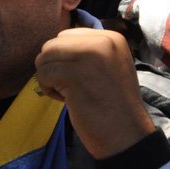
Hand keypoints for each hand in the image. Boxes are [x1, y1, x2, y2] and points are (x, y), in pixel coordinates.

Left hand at [35, 28, 154, 159]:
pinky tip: (66, 100)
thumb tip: (53, 48)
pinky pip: (43, 73)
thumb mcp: (108, 66)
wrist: (126, 134)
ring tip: (69, 93)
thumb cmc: (113, 105)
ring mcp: (87, 56)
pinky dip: (48, 89)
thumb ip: (87, 52)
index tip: (80, 77)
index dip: (64, 58)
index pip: (68, 35)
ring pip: (44, 57)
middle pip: (52, 44)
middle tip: (71, 87)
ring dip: (49, 78)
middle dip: (54, 67)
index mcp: (111, 37)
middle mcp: (101, 41)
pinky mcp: (73, 74)